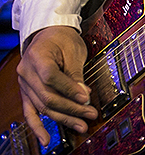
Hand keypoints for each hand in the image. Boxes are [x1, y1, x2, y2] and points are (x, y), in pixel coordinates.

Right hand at [17, 25, 98, 145]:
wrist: (48, 33)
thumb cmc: (62, 38)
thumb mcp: (73, 50)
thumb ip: (76, 73)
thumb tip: (83, 95)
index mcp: (37, 57)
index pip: (52, 78)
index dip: (70, 90)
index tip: (86, 98)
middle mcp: (26, 73)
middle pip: (47, 96)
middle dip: (71, 108)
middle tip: (90, 114)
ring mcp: (24, 84)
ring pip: (42, 107)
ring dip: (62, 118)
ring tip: (81, 125)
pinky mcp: (27, 93)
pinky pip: (30, 112)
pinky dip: (37, 127)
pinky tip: (45, 140)